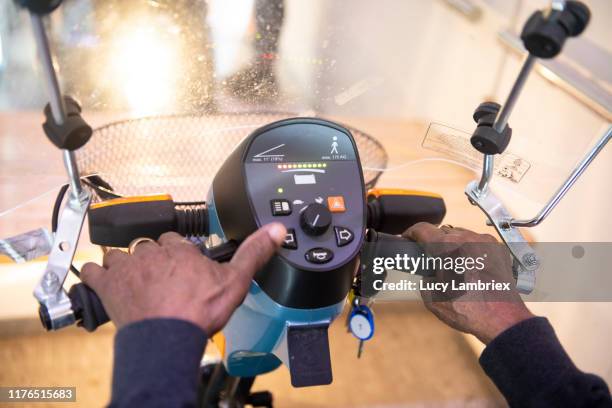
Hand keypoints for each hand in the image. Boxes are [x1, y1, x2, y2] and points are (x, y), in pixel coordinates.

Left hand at [81, 223, 286, 334]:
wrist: (169, 337)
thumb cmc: (198, 311)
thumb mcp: (236, 281)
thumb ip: (254, 253)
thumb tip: (275, 230)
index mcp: (180, 251)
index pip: (175, 241)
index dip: (177, 251)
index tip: (181, 262)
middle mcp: (152, 254)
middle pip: (147, 247)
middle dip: (151, 258)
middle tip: (158, 275)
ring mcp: (127, 268)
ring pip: (119, 254)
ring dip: (123, 263)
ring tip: (131, 276)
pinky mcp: (108, 285)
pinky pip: (92, 271)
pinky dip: (93, 273)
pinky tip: (97, 278)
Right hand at [403, 223, 533, 343]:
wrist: (502, 320)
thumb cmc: (468, 310)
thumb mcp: (431, 298)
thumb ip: (425, 279)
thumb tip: (429, 275)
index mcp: (446, 247)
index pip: (422, 229)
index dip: (410, 233)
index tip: (408, 238)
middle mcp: (466, 238)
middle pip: (442, 231)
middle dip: (433, 242)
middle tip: (431, 258)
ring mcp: (485, 242)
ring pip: (461, 235)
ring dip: (453, 245)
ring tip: (453, 264)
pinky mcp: (498, 249)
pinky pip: (479, 242)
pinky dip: (471, 250)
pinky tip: (471, 266)